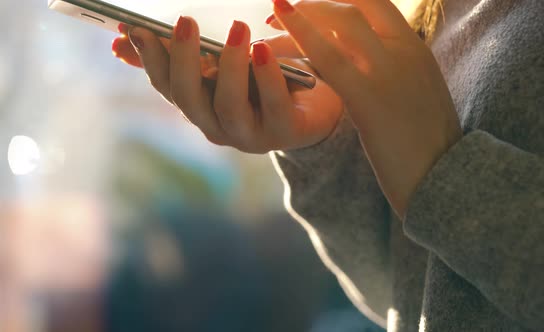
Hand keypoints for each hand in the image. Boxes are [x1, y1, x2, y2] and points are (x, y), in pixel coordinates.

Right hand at [111, 18, 342, 153]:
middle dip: (183, 61)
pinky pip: (273, 105)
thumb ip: (180, 55)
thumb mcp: (222, 63)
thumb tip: (120, 41)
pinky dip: (267, 76)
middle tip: (186, 21)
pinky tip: (262, 49)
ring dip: (230, 65)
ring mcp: (251, 135)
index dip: (151, 59)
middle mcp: (219, 127)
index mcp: (201, 109)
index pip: (168, 87)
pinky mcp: (285, 132)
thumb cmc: (264, 78)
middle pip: (190, 100)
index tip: (138, 28)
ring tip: (238, 28)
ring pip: (229, 106)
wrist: (318, 104)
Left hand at [269, 0, 461, 217]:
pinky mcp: (369, 99)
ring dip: (302, 13)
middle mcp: (405, 51)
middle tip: (281, 10)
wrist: (444, 176)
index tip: (312, 4)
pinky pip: (330, 59)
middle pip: (354, 5)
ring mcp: (389, 72)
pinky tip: (277, 35)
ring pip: (342, 22)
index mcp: (416, 49)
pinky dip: (301, 39)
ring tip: (272, 16)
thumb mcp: (417, 92)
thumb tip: (367, 60)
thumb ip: (395, 68)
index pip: (374, 2)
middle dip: (314, 2)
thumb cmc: (428, 142)